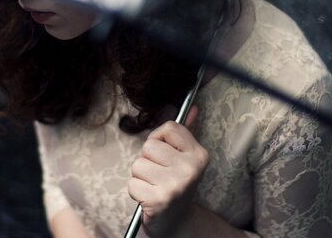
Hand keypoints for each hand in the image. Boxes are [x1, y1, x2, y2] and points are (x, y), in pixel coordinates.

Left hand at [128, 106, 208, 236]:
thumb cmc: (176, 185)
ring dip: (140, 177)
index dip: (159, 139)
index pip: (169, 128)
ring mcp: (175, 185)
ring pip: (138, 164)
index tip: (164, 154)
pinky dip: (136, 192)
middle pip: (149, 146)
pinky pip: (132, 184)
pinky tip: (149, 197)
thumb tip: (192, 108)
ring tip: (153, 186)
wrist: (177, 223)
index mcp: (199, 154)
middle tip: (159, 175)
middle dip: (147, 160)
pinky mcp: (159, 200)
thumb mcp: (185, 158)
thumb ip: (185, 133)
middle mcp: (190, 168)